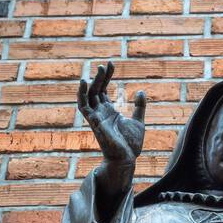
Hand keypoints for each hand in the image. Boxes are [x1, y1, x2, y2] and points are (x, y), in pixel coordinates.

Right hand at [77, 60, 146, 194]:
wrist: (127, 159)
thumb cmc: (131, 144)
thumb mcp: (138, 121)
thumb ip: (139, 106)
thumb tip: (141, 91)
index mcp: (109, 111)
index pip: (104, 89)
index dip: (106, 76)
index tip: (110, 63)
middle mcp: (100, 112)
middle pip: (97, 89)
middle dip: (100, 76)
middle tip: (105, 64)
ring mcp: (96, 117)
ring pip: (90, 95)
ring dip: (92, 82)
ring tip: (98, 69)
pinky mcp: (94, 122)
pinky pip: (83, 106)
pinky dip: (81, 94)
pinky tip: (84, 82)